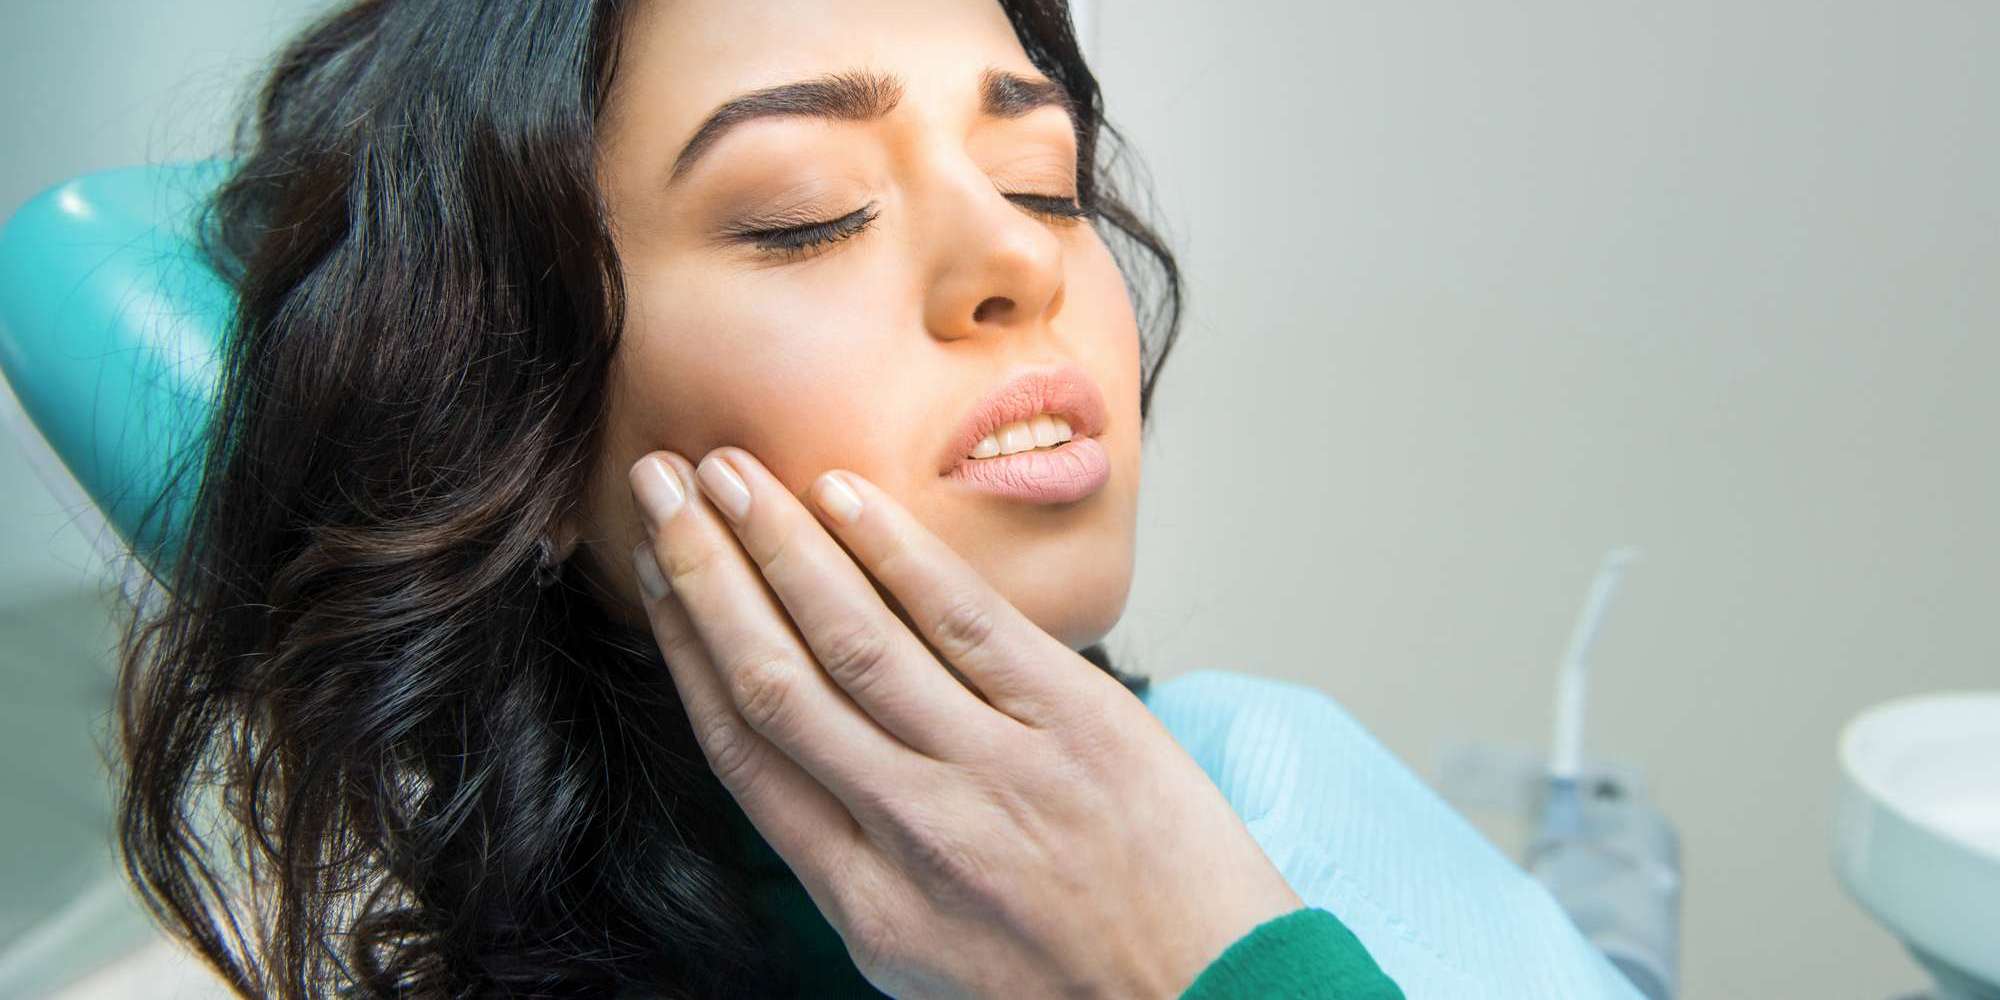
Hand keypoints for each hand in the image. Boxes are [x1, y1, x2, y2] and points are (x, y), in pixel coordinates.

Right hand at [626, 447, 1302, 998]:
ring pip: (855, 639)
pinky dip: (896, 553)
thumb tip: (803, 763)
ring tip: (727, 471)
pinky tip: (844, 495)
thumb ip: (857, 864)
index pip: (745, 754)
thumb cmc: (1071, 988)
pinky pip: (965, 621)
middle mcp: (913, 831)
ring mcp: (994, 770)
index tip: (656, 580)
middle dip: (705, 575)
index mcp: (864, 901)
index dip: (686, 652)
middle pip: (776, 680)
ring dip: (778, 545)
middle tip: (658, 487)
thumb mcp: (928, 961)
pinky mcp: (1075, 721)